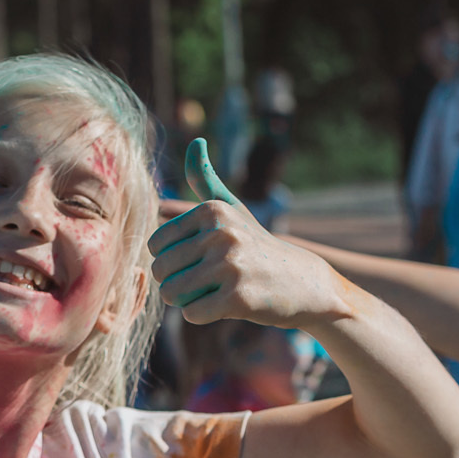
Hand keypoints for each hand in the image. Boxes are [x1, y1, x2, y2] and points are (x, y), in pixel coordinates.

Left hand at [148, 138, 349, 326]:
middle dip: (177, 283)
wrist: (303, 283)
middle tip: (208, 281)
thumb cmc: (257, 246)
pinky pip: (192, 314)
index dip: (172, 260)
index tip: (200, 260)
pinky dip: (203, 315)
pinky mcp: (238, 297)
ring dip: (188, 300)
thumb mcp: (233, 209)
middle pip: (161, 271)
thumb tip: (195, 141)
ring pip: (172, 293)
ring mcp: (230, 264)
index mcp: (212, 211)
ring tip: (215, 292)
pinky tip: (226, 306)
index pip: (155, 245)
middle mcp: (221, 233)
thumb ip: (206, 180)